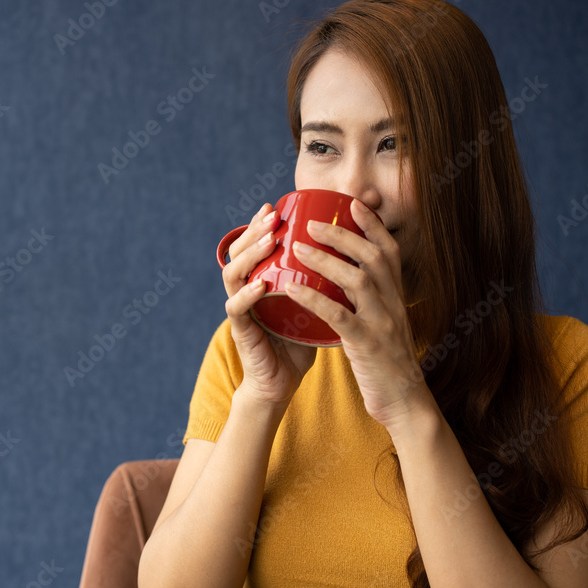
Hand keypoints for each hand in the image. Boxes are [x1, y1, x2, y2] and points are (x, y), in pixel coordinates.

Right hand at [222, 203, 316, 405]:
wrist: (283, 382)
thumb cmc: (300, 340)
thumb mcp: (313, 302)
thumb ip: (323, 280)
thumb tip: (355, 251)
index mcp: (260, 280)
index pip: (253, 245)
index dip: (259, 224)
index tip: (276, 206)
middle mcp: (245, 291)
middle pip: (238, 252)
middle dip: (254, 230)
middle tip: (272, 216)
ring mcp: (241, 311)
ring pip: (232, 274)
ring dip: (250, 255)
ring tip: (269, 241)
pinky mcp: (242, 332)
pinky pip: (237, 309)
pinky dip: (247, 295)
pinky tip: (261, 283)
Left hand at [283, 198, 434, 429]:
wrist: (404, 403)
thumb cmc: (387, 363)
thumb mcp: (385, 324)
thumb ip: (372, 301)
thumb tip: (347, 279)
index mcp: (397, 297)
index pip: (390, 251)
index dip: (372, 225)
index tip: (353, 203)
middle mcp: (394, 304)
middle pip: (373, 256)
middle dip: (343, 234)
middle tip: (312, 222)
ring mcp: (383, 324)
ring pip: (357, 280)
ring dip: (326, 260)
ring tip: (297, 249)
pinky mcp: (368, 345)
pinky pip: (339, 316)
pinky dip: (314, 299)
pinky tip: (292, 289)